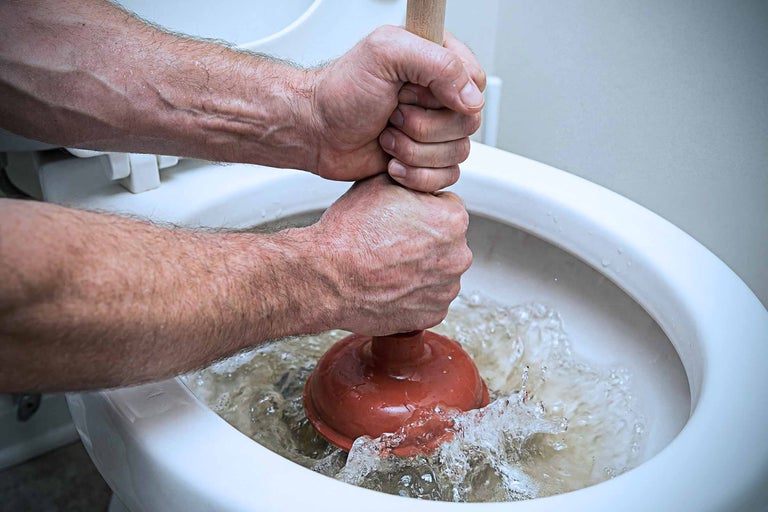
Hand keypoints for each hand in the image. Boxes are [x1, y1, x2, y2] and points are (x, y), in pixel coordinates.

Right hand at [306, 174, 471, 334]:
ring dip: (419, 268)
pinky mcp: (432, 315)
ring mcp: (446, 289)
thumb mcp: (380, 182)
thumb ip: (411, 179)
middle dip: (424, 240)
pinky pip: (428, 299)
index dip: (419, 209)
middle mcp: (457, 256)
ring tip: (387, 265)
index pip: (446, 206)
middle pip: (445, 242)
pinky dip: (413, 294)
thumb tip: (414, 176)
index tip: (399, 218)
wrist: (327, 277)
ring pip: (438, 271)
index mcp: (453, 220)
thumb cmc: (349, 233)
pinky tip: (389, 285)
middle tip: (390, 242)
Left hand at [308, 26, 485, 191]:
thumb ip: (438, 64)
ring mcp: (435, 129)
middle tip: (392, 115)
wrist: (316, 133)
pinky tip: (391, 162)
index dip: (448, 96)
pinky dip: (416, 175)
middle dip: (423, 127)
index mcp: (436, 60)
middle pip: (468, 123)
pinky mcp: (427, 159)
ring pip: (458, 152)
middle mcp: (439, 95)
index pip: (476, 82)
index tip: (410, 92)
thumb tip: (473, 99)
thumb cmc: (340, 92)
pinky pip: (447, 176)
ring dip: (415, 151)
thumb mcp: (385, 54)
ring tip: (386, 137)